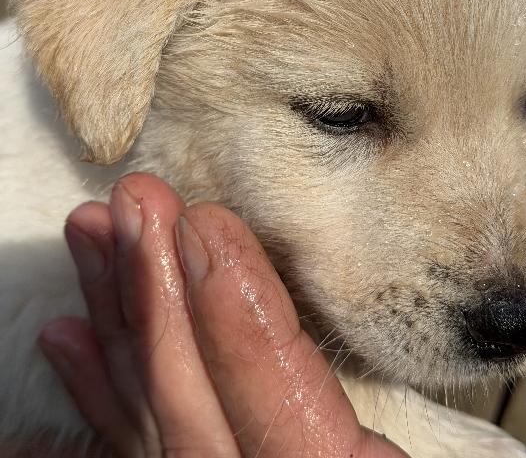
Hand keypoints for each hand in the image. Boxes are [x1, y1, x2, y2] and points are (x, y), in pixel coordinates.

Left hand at [40, 173, 408, 457]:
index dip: (233, 309)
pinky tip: (66, 339)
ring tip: (92, 236)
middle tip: (132, 203)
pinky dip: (96, 399)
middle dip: (154, 293)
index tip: (202, 224)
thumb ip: (350, 421)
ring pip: (146, 418)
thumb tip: (307, 365)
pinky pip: (129, 456)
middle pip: (187, 402)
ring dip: (117, 318)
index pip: (270, 401)